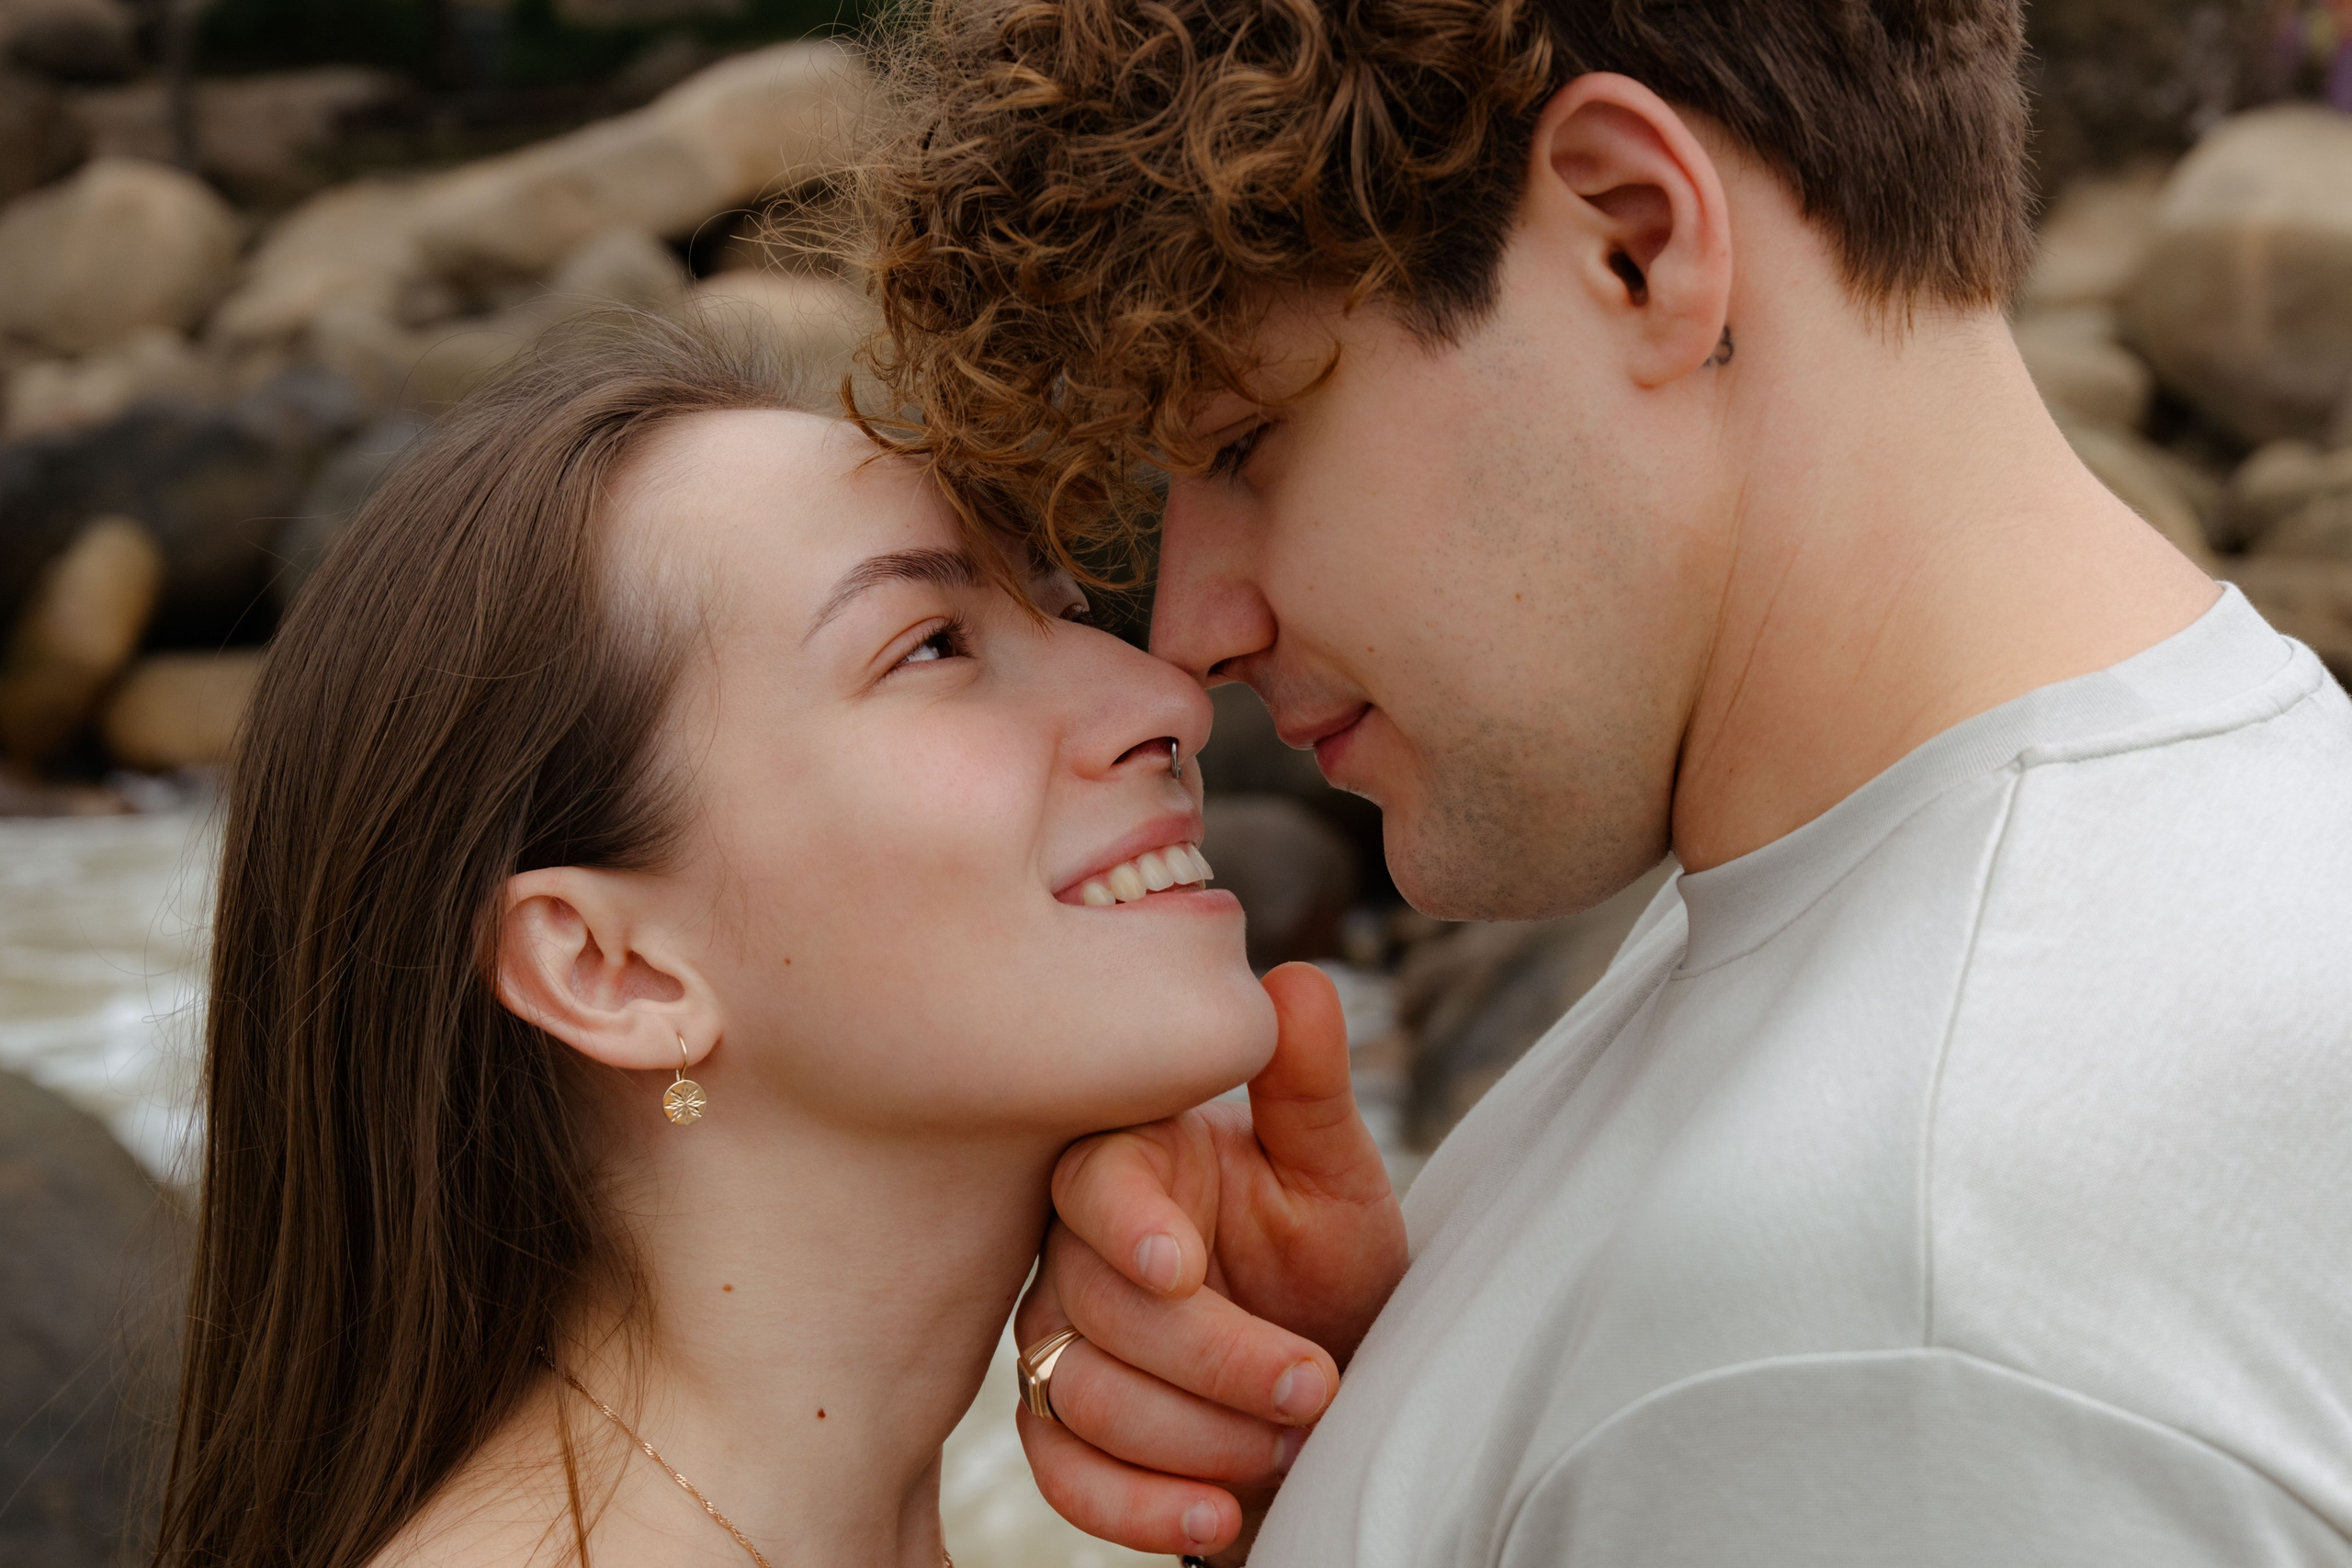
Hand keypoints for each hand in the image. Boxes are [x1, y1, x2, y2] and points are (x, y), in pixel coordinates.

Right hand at [1013, 962, 1409, 1559]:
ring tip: (1289, 1442)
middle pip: (1094, 1304)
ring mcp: (1059, 1338)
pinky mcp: (1061, 1428)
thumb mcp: (1338, 1179)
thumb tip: (1294, 979)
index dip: (1127, 1225)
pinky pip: (1063, 1477)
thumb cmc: (1330, 1268)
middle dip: (1216, 1359)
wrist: (1335, 1383)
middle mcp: (1076, 1245)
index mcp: (1136, 1161)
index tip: (1184, 1267)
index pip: (1090, 1180)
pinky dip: (1142, 1508)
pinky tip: (1220, 1514)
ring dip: (1199, 1437)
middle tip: (1315, 1385)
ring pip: (1080, 1394)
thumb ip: (1309, 1088)